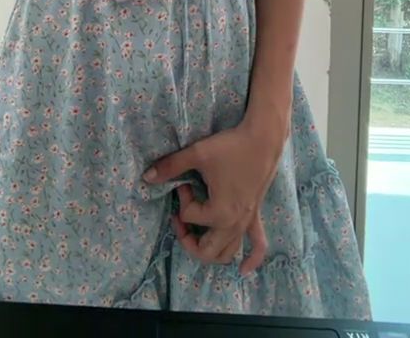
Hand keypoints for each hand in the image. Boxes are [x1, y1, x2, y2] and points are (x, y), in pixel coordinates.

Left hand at [143, 114, 287, 274]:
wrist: (262, 138)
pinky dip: (251, 261)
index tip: (184, 181)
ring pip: (227, 253)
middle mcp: (234, 225)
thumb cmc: (230, 146)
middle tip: (179, 217)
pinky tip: (243, 271)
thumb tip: (146, 177)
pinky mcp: (255, 216)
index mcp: (219, 213)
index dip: (181, 197)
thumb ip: (170, 167)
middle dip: (187, 239)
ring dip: (211, 252)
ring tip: (197, 236)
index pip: (189, 216)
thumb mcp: (197, 154)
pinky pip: (258, 246)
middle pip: (206, 251)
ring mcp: (246, 223)